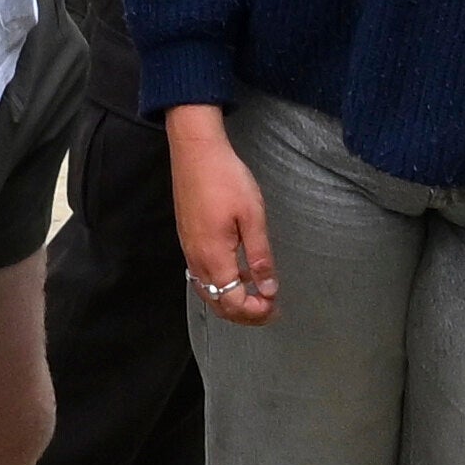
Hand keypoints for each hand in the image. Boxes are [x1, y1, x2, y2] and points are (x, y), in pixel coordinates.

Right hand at [169, 112, 280, 324]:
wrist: (195, 151)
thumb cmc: (227, 179)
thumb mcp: (252, 216)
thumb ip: (260, 256)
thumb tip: (268, 289)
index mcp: (214, 256)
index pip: (232, 301)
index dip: (255, 311)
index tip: (276, 305)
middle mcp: (197, 258)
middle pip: (217, 302)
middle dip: (244, 313)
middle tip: (270, 308)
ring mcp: (189, 249)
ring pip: (208, 290)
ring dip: (232, 299)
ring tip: (257, 294)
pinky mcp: (188, 238)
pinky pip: (202, 275)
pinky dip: (222, 283)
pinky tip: (239, 272)